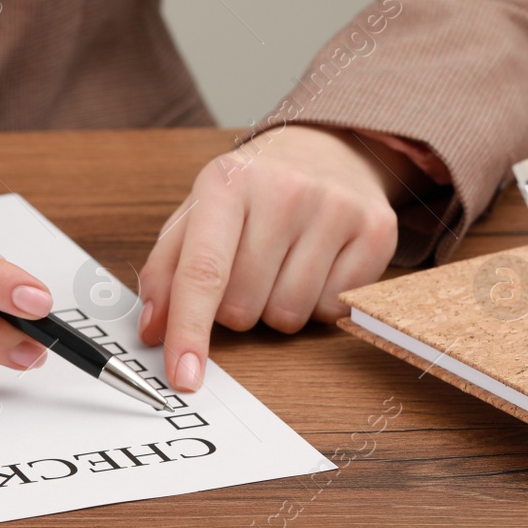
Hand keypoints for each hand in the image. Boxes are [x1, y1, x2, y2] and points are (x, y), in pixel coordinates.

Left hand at [136, 125, 408, 392]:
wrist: (325, 149)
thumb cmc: (252, 192)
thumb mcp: (198, 214)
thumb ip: (165, 271)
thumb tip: (152, 330)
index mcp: (226, 184)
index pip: (202, 272)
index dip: (189, 331)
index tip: (183, 377)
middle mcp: (283, 192)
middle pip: (243, 307)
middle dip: (234, 309)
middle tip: (244, 271)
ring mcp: (334, 209)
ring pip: (288, 316)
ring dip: (275, 309)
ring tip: (281, 265)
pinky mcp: (376, 231)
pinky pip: (333, 313)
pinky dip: (317, 304)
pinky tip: (315, 265)